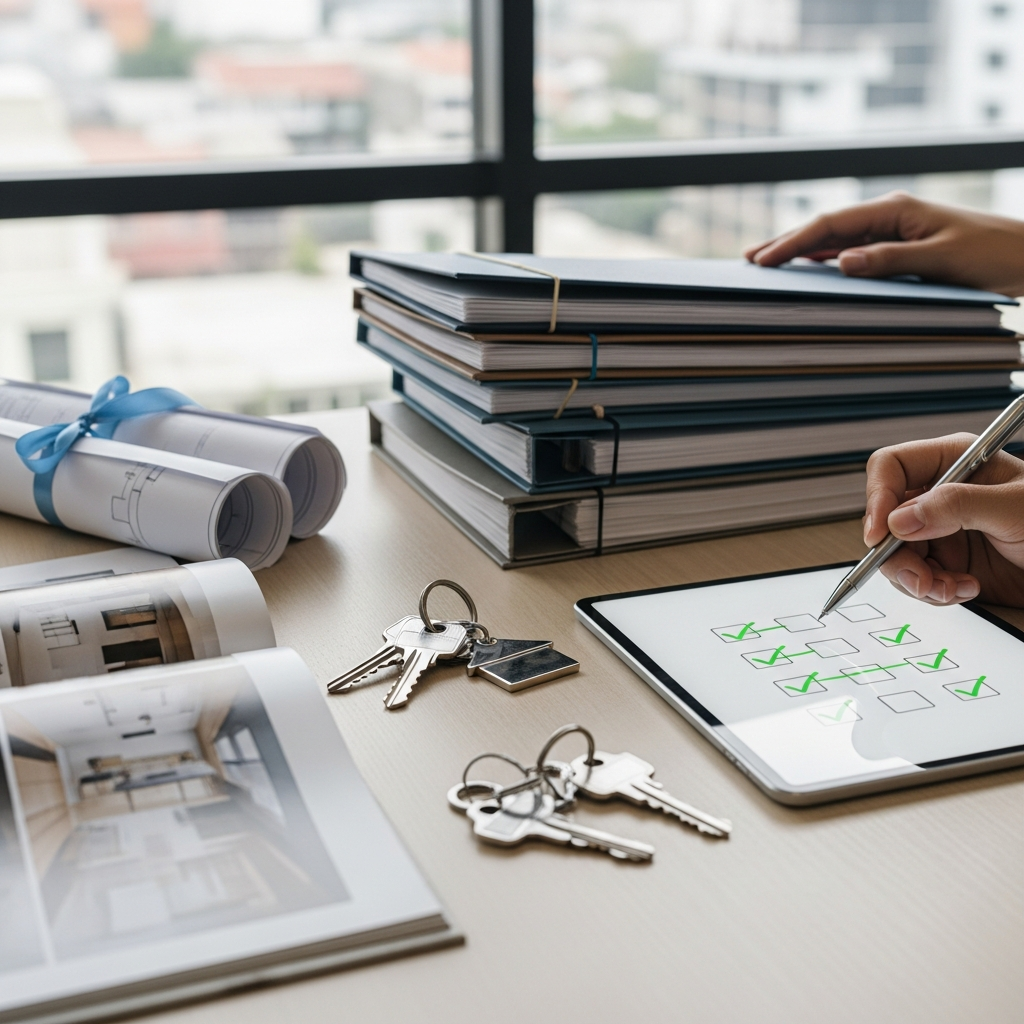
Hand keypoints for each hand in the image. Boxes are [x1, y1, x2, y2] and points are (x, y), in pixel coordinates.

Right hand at [744, 191, 1023, 296]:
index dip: (793, 242)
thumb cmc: (993, 255)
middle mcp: (891, 214)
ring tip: (768, 261)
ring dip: (802, 251)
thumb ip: (890, 259)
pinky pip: (853, 250)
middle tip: (749, 258)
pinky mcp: (899, 245)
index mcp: (896, 209)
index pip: (831, 224)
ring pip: (836, 239)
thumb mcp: (941, 259)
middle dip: (787, 241)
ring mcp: (894, 229)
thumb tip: (841, 261)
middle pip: (827, 227)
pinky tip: (809, 268)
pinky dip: (825, 259)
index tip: (763, 259)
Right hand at [864, 433, 1023, 607]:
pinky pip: (915, 580)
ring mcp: (941, 532)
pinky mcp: (947, 564)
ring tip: (950, 588)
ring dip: (917, 579)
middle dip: (896, 554)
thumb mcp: (1014, 509)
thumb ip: (957, 507)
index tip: (880, 533)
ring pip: (895, 555)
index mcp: (955, 462)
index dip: (877, 497)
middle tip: (920, 577)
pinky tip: (966, 588)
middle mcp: (941, 496)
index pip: (891, 467)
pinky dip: (934, 592)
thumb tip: (901, 518)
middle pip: (884, 519)